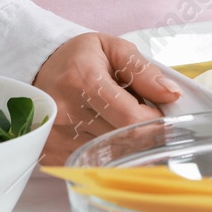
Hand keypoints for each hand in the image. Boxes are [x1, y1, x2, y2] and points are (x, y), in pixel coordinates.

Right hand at [33, 33, 179, 164]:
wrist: (39, 69)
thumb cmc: (81, 58)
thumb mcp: (114, 49)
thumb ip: (144, 71)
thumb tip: (171, 94)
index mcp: (83, 81)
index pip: (131, 117)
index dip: (154, 120)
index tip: (160, 114)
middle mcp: (65, 112)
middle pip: (122, 138)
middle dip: (142, 131)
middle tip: (143, 118)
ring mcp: (55, 136)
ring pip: (109, 154)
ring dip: (125, 143)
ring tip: (119, 122)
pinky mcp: (50, 153)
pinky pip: (91, 162)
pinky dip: (106, 152)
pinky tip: (103, 134)